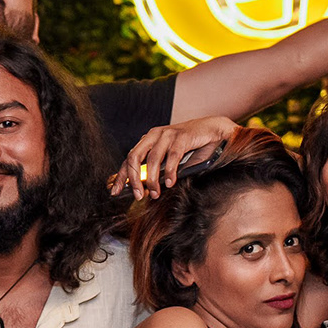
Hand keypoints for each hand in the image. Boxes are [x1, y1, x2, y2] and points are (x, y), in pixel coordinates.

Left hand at [109, 115, 235, 198]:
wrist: (212, 131)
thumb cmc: (191, 147)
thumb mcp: (169, 160)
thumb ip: (157, 170)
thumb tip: (145, 190)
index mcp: (148, 140)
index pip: (129, 159)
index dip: (121, 176)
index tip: (115, 192)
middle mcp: (154, 135)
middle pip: (134, 157)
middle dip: (133, 179)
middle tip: (138, 196)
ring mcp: (167, 134)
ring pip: (152, 158)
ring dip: (152, 179)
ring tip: (156, 193)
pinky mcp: (182, 136)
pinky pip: (172, 156)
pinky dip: (170, 172)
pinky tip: (170, 183)